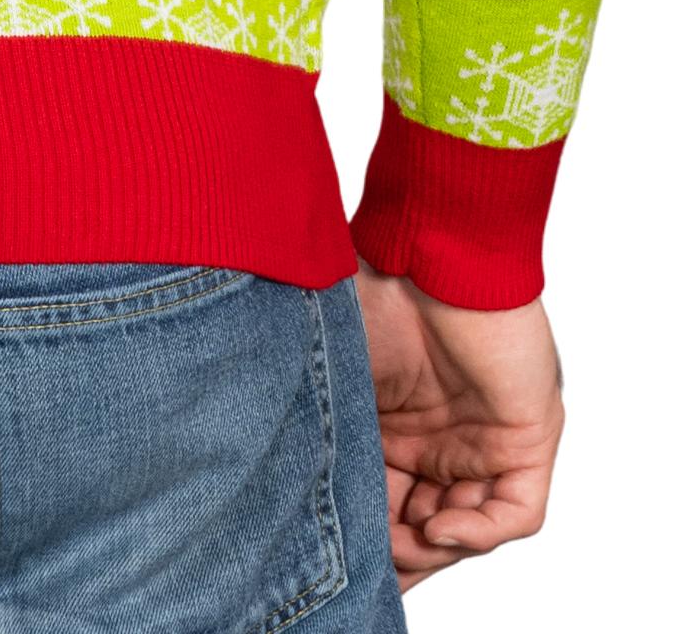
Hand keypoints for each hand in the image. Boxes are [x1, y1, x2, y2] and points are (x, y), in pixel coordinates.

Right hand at [356, 259, 563, 592]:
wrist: (427, 244)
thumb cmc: (371, 289)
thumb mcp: (334, 378)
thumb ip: (324, 433)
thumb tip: (284, 493)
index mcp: (392, 423)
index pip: (386, 501)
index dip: (367, 537)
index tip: (336, 560)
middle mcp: (441, 437)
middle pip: (428, 524)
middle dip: (401, 553)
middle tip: (374, 565)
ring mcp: (486, 438)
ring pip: (469, 525)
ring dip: (436, 546)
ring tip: (408, 540)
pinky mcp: (526, 437)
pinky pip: (516, 510)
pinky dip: (480, 530)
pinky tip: (441, 524)